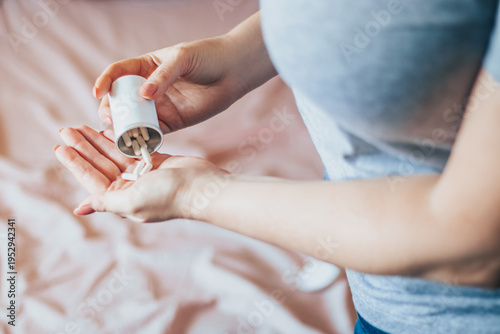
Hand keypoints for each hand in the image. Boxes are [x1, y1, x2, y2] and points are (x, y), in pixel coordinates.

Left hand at [54, 125, 227, 221]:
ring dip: (97, 142)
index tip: (60, 147)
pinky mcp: (156, 163)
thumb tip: (80, 208)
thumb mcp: (132, 200)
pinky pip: (132, 150)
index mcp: (121, 200)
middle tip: (66, 130)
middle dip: (82, 148)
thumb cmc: (168, 196)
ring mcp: (143, 175)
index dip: (75, 163)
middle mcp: (130, 189)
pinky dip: (119, 141)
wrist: (202, 187)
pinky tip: (106, 131)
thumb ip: (105, 202)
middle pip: (100, 165)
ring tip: (80, 127)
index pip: (92, 179)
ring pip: (114, 155)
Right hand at [94, 12, 275, 132]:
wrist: (233, 72)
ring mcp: (159, 106)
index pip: (118, 73)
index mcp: (145, 66)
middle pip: (121, 100)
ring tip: (120, 134)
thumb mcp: (182, 59)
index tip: (98, 92)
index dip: (105, 81)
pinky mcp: (172, 122)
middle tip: (110, 118)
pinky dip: (145, 138)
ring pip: (135, 119)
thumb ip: (163, 76)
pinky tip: (139, 142)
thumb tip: (143, 96)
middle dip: (111, 109)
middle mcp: (148, 88)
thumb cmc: (207, 57)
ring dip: (125, 127)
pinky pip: (154, 132)